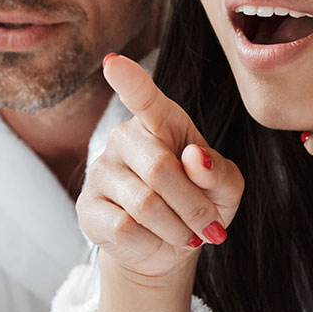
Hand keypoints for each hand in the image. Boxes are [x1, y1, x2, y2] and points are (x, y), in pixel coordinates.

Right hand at [76, 54, 243, 285]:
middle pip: (161, 170)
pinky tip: (155, 241)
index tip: (113, 62)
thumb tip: (195, 157)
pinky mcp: (87, 206)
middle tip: (211, 228)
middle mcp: (124, 138)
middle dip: (195, 207)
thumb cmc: (199, 205)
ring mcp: (101, 171)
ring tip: (187, 236)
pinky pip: (125, 228)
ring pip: (145, 205)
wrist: (168, 248)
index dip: (129, 80)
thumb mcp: (225, 190)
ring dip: (178, 229)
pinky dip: (153, 243)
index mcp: (161, 122)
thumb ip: (220, 173)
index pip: (143, 97)